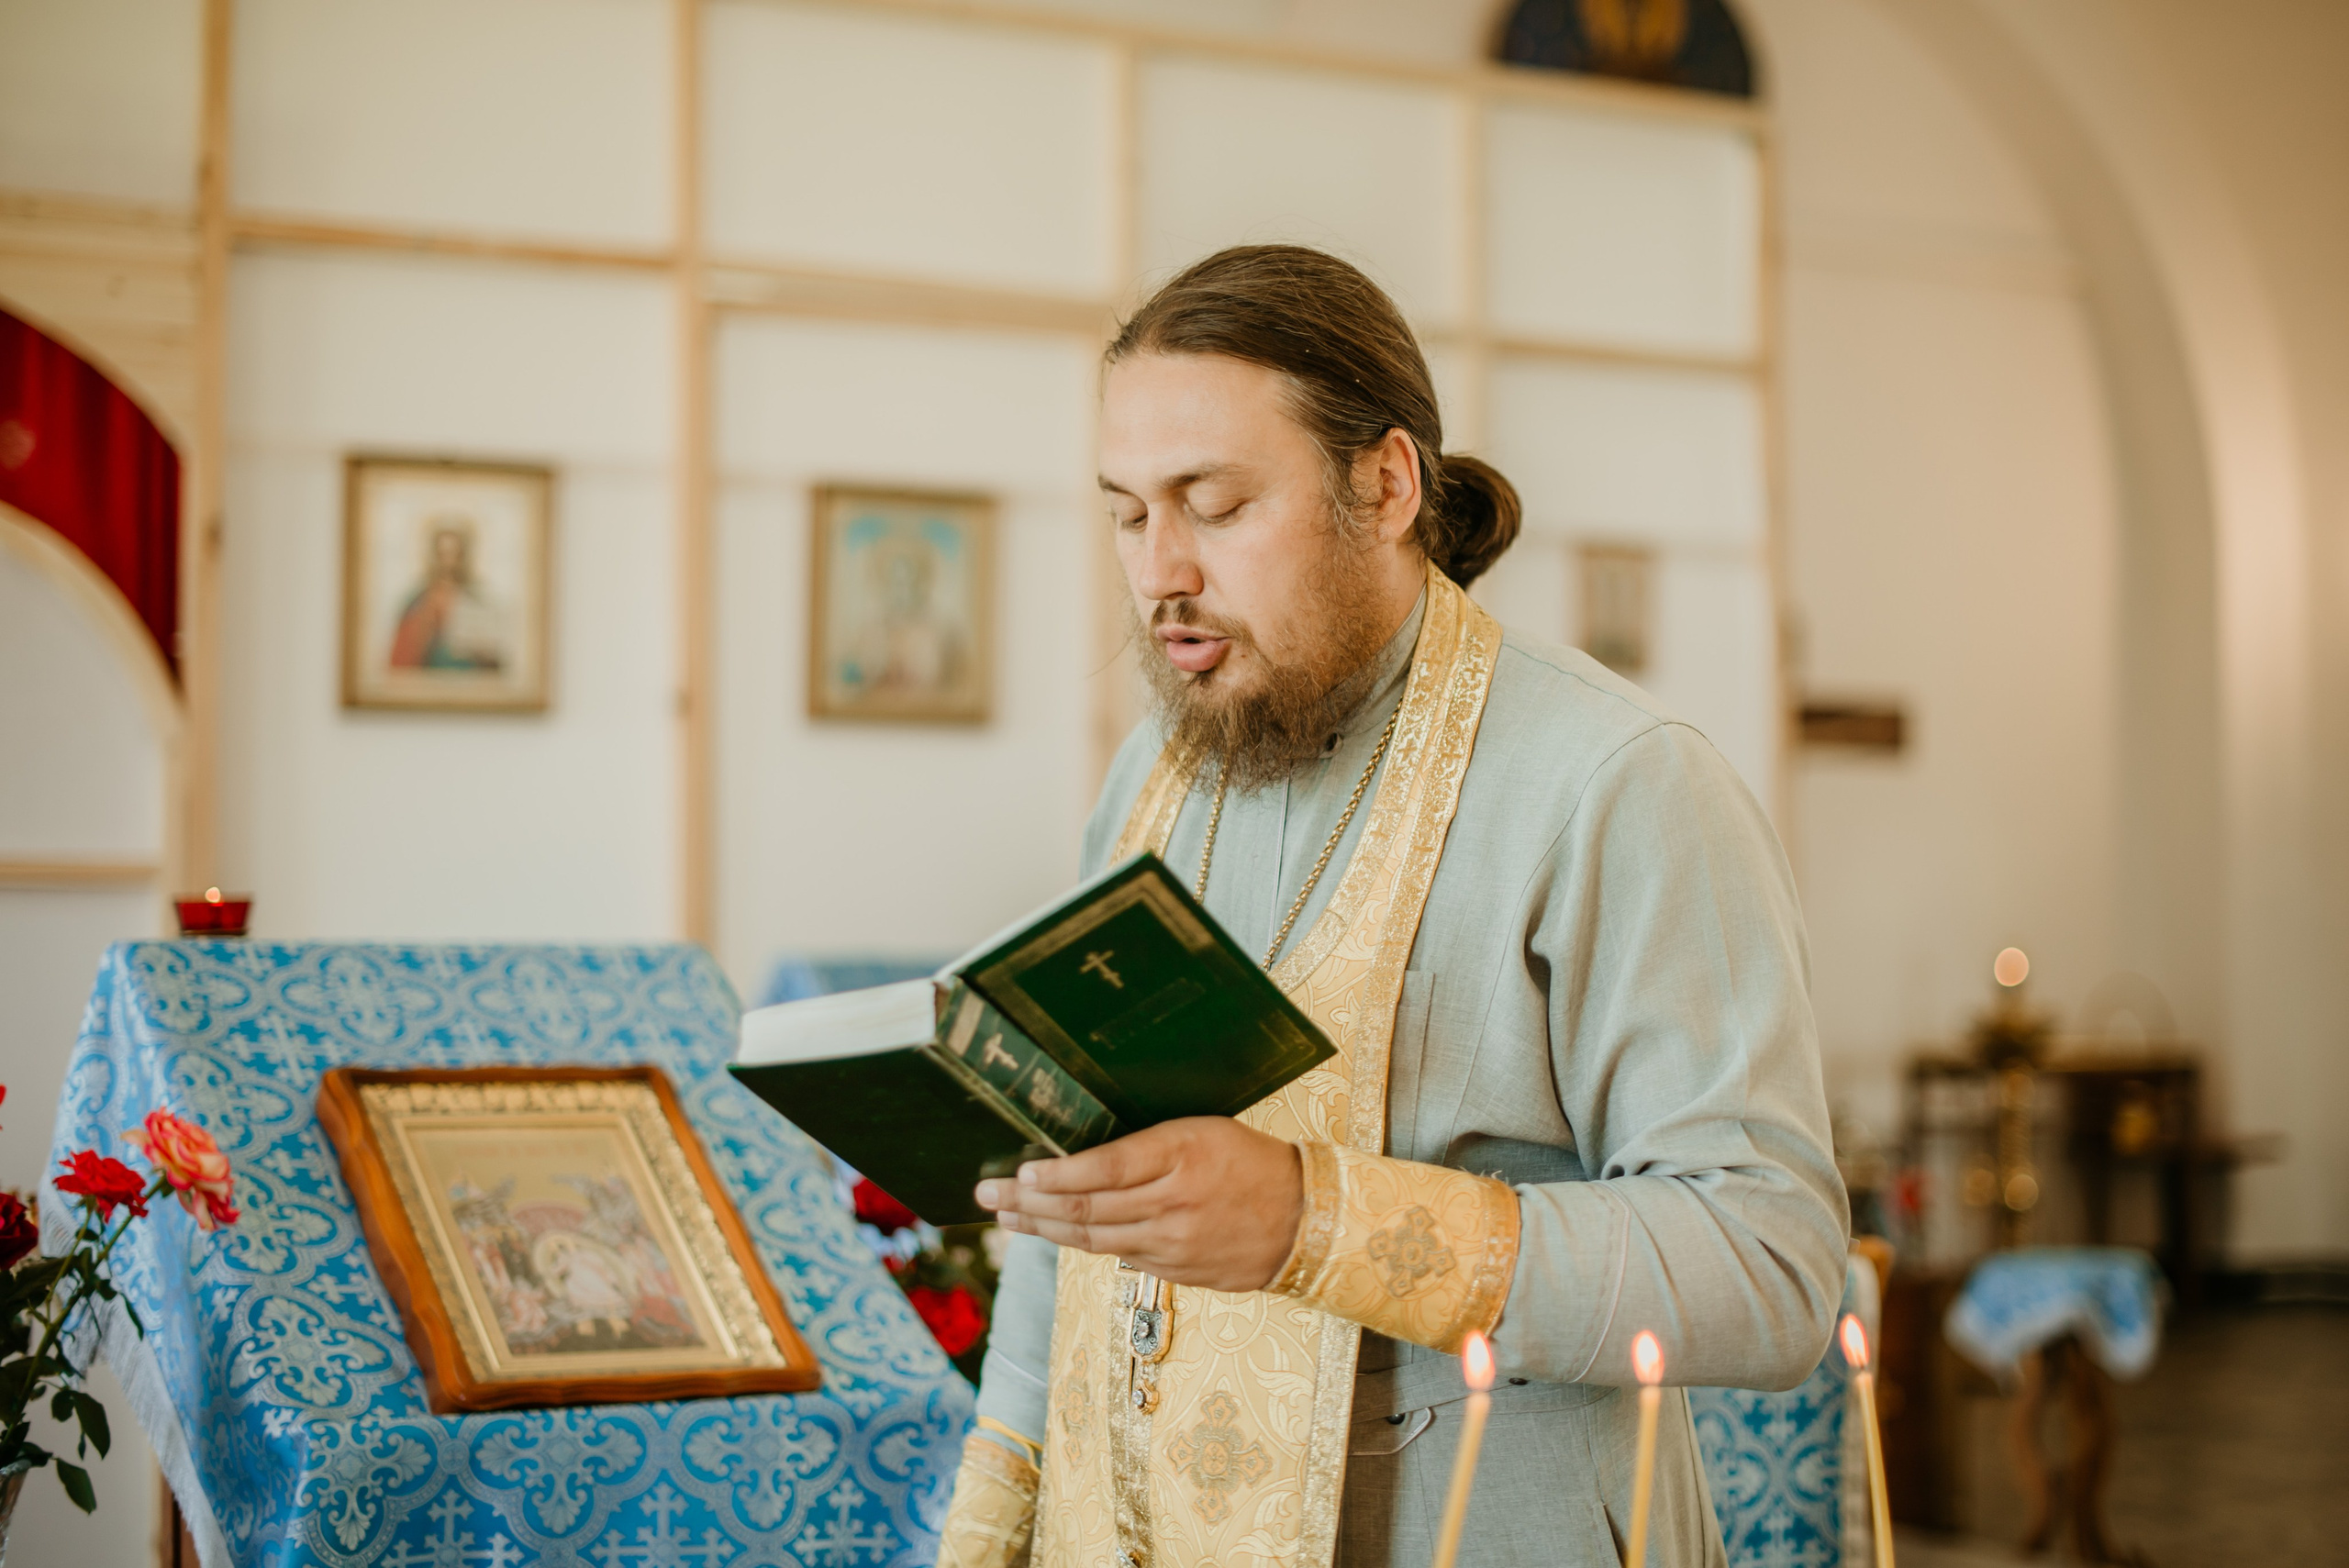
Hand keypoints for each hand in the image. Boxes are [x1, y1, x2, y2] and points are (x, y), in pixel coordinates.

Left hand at [975, 1117, 1303, 1291]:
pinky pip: (1119, 1258)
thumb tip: (1085, 1163)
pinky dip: (1081, 1246)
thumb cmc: (1249, 1162)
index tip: (1021, 1173)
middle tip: (988, 1196)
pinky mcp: (1177, 1272)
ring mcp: (1174, 1244)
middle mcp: (1174, 1202)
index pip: (1106, 1168)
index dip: (1058, 1175)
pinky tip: (1054, 1236)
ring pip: (1094, 1239)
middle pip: (1088, 1208)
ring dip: (1043, 1229)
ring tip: (1007, 1219)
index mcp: (1182, 1154)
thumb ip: (1148, 1147)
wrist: (1304, 1219)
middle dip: (1030, 1203)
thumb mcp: (1202, 1131)